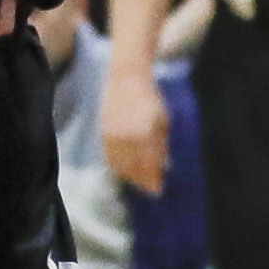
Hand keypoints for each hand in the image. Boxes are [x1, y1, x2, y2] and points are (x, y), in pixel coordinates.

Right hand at [101, 64, 168, 195]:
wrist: (127, 78)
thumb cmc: (150, 98)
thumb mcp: (163, 120)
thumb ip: (161, 145)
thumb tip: (163, 166)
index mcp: (147, 134)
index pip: (150, 167)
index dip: (155, 181)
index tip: (159, 190)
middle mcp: (129, 137)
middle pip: (135, 170)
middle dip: (144, 181)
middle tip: (151, 187)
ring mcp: (114, 136)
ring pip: (121, 166)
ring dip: (131, 176)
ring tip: (139, 179)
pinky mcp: (104, 133)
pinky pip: (110, 158)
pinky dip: (118, 167)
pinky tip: (125, 169)